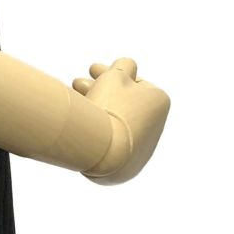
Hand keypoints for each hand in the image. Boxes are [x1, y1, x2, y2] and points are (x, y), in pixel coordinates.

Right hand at [73, 57, 170, 184]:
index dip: (111, 74)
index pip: (135, 82)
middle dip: (100, 90)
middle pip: (123, 102)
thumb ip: (122, 66)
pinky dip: (98, 132)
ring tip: (74, 100)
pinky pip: (110, 144)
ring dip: (96, 108)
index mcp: (159, 102)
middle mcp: (155, 126)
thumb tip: (127, 65)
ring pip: (115, 123)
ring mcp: (141, 150)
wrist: (103, 150)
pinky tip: (81, 123)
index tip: (92, 71)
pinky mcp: (125, 168)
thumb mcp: (115, 75)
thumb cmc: (111, 107)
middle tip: (78, 83)